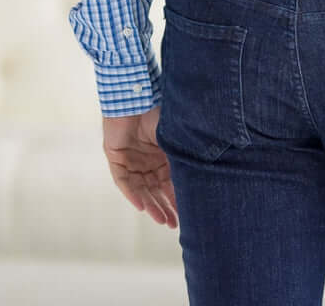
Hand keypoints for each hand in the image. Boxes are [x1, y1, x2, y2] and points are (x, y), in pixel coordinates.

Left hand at [102, 105, 178, 228]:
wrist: (136, 99)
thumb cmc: (159, 113)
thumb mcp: (175, 139)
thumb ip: (184, 155)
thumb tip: (206, 171)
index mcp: (164, 155)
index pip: (172, 182)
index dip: (179, 197)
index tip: (189, 213)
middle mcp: (149, 162)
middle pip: (157, 191)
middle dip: (167, 208)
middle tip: (176, 225)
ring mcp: (133, 162)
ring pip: (143, 191)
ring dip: (152, 207)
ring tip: (163, 221)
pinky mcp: (117, 161)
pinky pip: (125, 184)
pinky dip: (134, 196)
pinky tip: (142, 208)